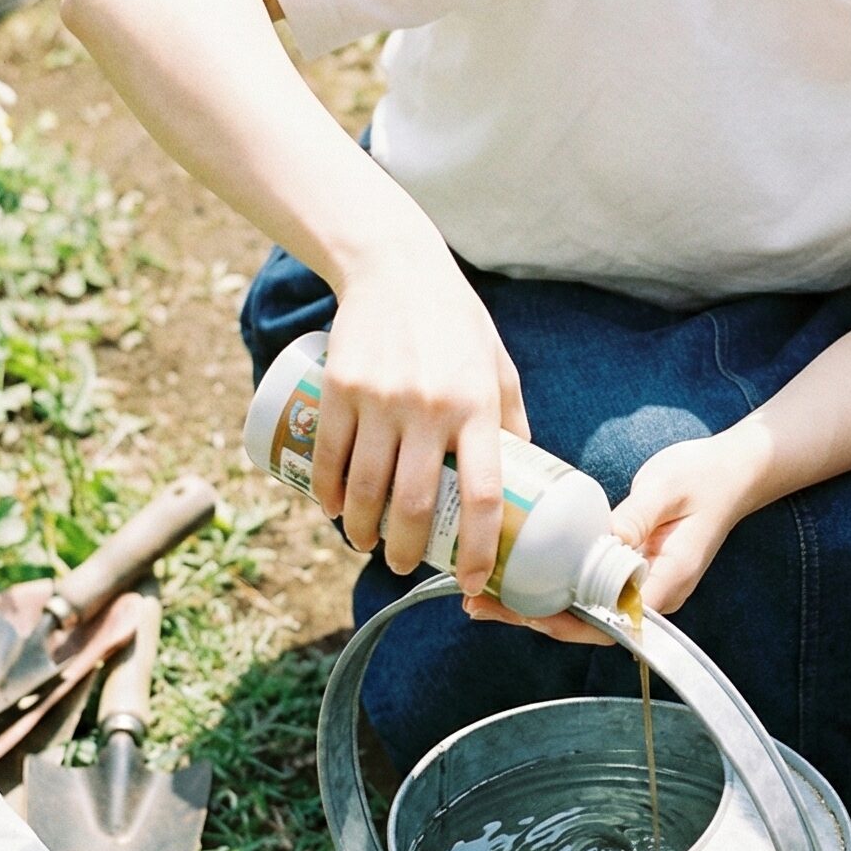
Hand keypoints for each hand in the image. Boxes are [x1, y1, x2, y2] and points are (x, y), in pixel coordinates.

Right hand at [307, 234, 529, 596]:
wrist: (396, 268)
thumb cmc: (457, 324)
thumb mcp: (498, 367)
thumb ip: (509, 419)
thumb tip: (524, 475)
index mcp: (478, 407)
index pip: (483, 494)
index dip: (478, 548)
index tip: (472, 581)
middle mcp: (430, 408)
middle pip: (416, 502)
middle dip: (408, 549)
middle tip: (405, 566)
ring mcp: (381, 399)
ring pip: (365, 487)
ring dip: (361, 529)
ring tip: (366, 543)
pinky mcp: (339, 389)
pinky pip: (328, 456)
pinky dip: (326, 493)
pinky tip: (331, 511)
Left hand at [464, 429, 765, 643]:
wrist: (732, 469)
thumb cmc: (705, 478)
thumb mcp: (665, 490)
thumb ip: (633, 518)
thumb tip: (596, 544)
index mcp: (666, 582)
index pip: (611, 621)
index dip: (566, 623)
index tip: (528, 613)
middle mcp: (650, 593)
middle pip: (585, 622)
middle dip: (532, 617)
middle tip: (480, 605)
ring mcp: (638, 582)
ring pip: (580, 608)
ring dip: (532, 604)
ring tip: (481, 597)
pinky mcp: (627, 566)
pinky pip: (585, 585)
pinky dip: (549, 582)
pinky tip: (515, 572)